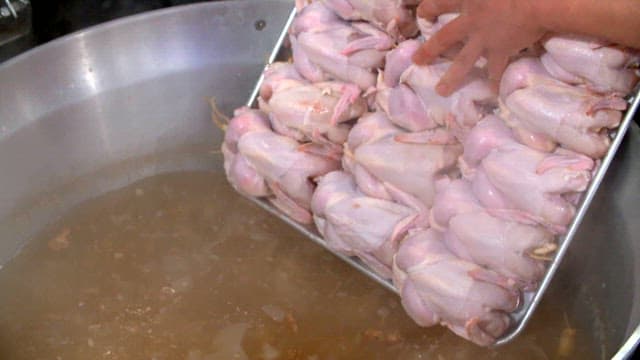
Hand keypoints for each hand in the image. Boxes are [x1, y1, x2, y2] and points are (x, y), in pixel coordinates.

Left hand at [413, 0, 547, 95]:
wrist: (539, 1)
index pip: (441, 2)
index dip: (429, 8)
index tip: (421, 12)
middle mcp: (471, 20)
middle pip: (444, 37)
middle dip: (429, 50)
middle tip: (416, 60)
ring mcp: (484, 38)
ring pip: (463, 61)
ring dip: (451, 78)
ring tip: (441, 91)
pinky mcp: (501, 51)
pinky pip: (496, 70)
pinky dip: (495, 82)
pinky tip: (493, 94)